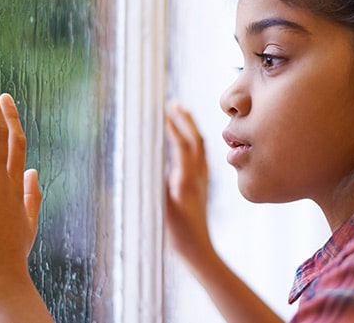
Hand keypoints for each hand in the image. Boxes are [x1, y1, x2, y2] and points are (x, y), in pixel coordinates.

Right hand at [164, 104, 214, 265]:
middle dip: (185, 120)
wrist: (198, 250)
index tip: (163, 111)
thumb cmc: (178, 233)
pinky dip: (194, 141)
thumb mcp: (164, 210)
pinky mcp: (201, 185)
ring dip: (191, 128)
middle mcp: (198, 176)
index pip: (182, 146)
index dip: (173, 127)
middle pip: (196, 140)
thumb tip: (151, 163)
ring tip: (181, 114)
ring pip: (200, 147)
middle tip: (173, 104)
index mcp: (187, 180)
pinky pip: (200, 156)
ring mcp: (202, 180)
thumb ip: (159, 187)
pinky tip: (188, 141)